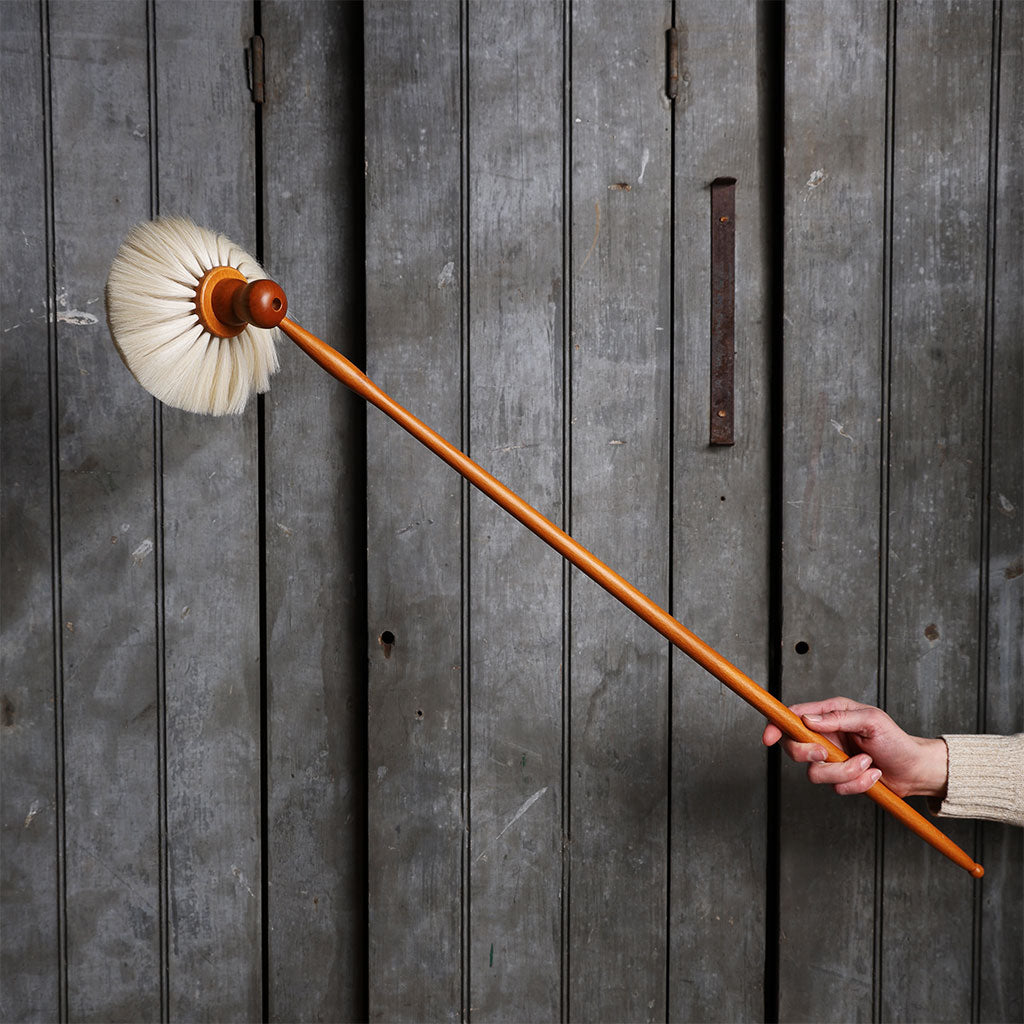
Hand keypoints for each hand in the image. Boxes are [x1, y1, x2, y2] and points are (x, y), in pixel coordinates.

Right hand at [761, 697, 948, 798]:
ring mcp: (832, 759)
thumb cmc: (895, 740)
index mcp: (830, 715)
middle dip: (810, 756)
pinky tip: (872, 774)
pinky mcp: (841, 779)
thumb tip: (808, 720)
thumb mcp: (870, 720)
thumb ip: (837, 718)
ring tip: (867, 764)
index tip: (769, 737)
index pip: (793, 717)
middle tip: (827, 755)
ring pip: (815, 773)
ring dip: (845, 772)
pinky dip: (857, 784)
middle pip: (795, 749)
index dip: (777, 726)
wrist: (915, 770)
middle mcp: (826, 737)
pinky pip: (836, 788)